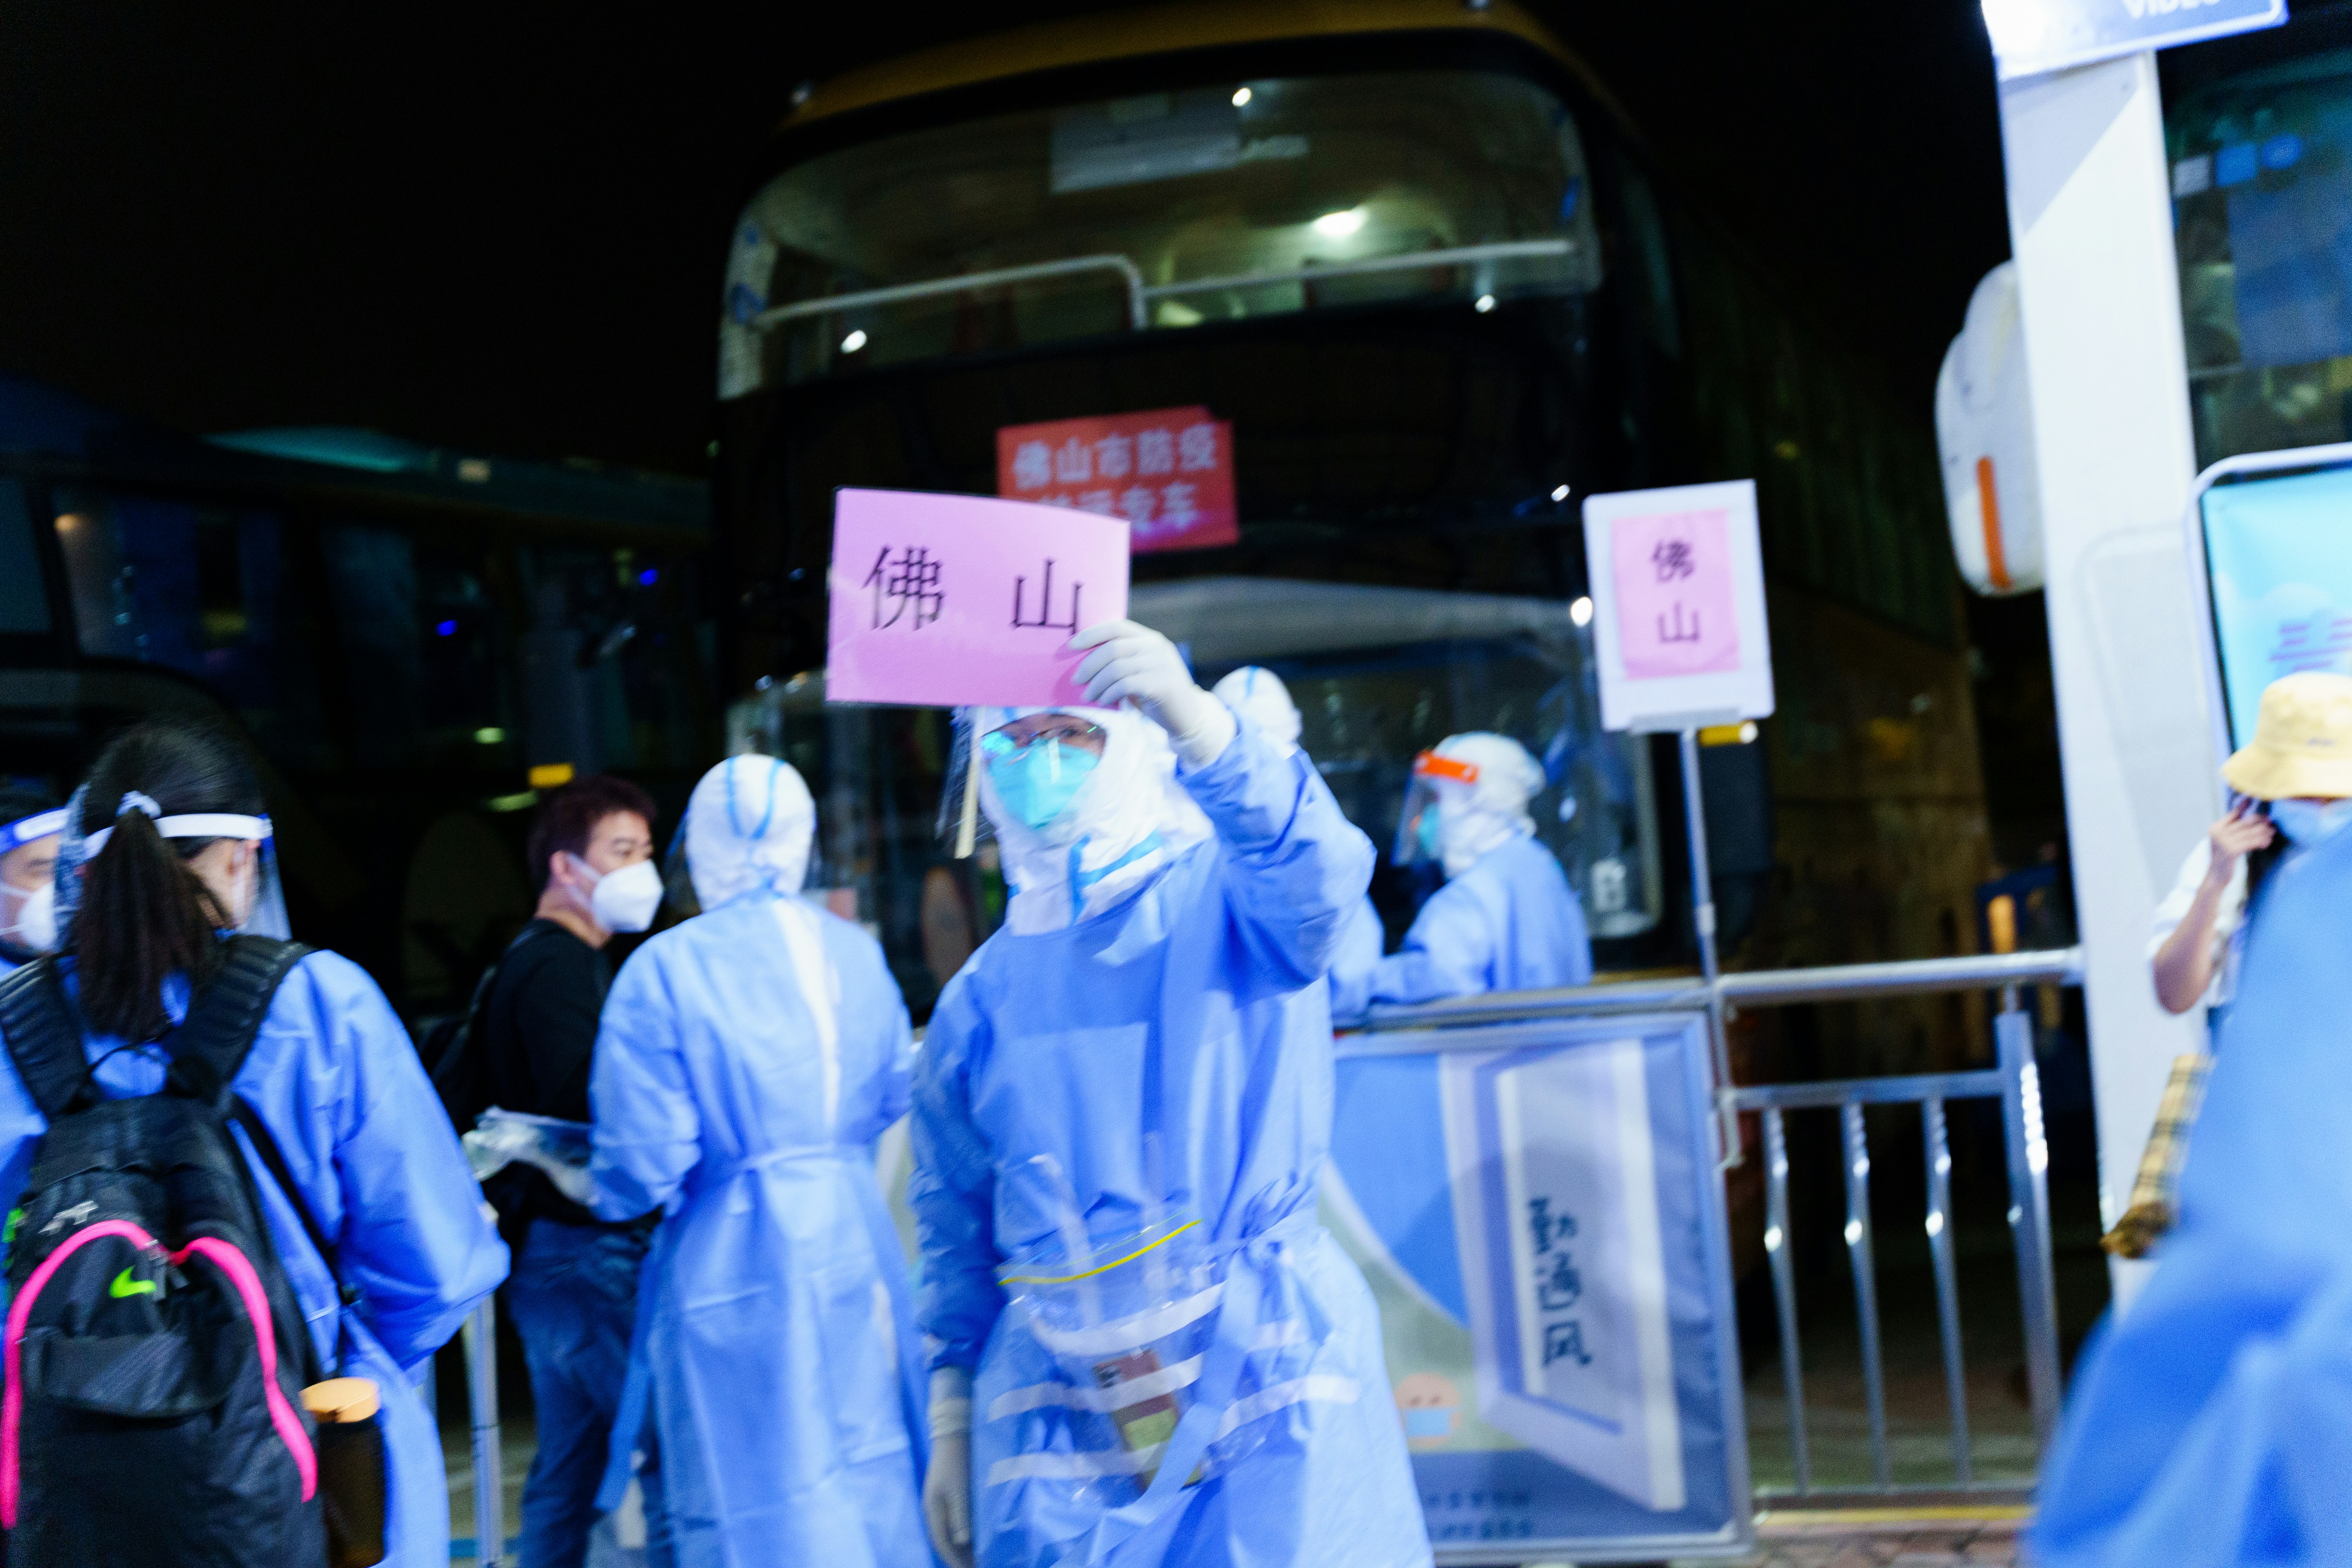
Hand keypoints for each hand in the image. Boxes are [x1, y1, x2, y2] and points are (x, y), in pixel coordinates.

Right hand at [924, 1369, 974, 1567]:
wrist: (953, 1432)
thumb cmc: (958, 1461)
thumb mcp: (960, 1490)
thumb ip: (961, 1517)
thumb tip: (963, 1542)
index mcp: (933, 1510)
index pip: (942, 1543)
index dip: (955, 1559)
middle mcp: (934, 1509)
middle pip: (944, 1539)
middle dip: (958, 1556)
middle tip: (975, 1566)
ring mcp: (940, 1501)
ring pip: (950, 1531)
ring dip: (961, 1545)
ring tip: (977, 1557)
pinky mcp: (949, 1493)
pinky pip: (954, 1520)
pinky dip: (963, 1531)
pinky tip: (975, 1536)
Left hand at [1069, 619, 1235, 768]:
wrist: (1188, 717)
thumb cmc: (1157, 696)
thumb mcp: (1140, 672)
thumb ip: (1121, 662)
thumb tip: (1083, 664)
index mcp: (1150, 639)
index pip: (1116, 627)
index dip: (1091, 634)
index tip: (1070, 646)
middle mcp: (1157, 647)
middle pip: (1112, 648)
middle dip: (1089, 664)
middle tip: (1076, 681)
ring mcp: (1161, 664)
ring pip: (1116, 668)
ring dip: (1097, 684)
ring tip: (1089, 696)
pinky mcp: (1162, 684)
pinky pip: (1125, 685)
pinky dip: (1109, 694)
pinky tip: (1104, 701)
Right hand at [2208, 800, 2274, 881]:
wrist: (2216, 875)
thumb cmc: (2223, 857)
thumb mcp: (2223, 840)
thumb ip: (2232, 827)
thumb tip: (2245, 812)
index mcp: (2215, 828)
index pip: (2232, 814)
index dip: (2243, 806)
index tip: (2251, 798)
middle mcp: (2218, 833)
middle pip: (2244, 823)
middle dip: (2259, 821)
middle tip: (2270, 820)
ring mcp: (2224, 842)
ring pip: (2250, 833)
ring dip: (2263, 832)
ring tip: (2272, 832)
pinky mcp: (2232, 851)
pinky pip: (2251, 842)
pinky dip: (2261, 841)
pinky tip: (2266, 842)